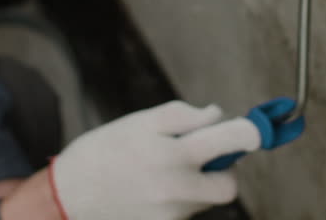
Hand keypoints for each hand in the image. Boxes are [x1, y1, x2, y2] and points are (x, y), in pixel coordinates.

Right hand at [50, 100, 260, 219]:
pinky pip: (186, 212)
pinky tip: (152, 190)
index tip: (256, 129)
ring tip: (161, 172)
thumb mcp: (142, 121)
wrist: (68, 196)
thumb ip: (184, 116)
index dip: (249, 133)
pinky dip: (180, 199)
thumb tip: (218, 116)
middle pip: (228, 185)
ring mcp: (171, 215)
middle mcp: (177, 190)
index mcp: (174, 154)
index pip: (232, 143)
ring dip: (197, 183)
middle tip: (201, 155)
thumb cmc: (105, 151)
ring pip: (205, 200)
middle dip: (223, 169)